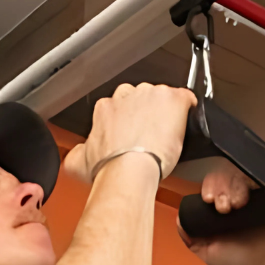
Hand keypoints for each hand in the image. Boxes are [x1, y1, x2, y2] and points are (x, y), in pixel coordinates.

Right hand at [63, 81, 194, 182]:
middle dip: (148, 114)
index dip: (130, 120)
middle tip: (152, 137)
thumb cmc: (108, 168)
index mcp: (106, 107)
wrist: (128, 169)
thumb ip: (78, 154)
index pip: (121, 106)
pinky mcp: (172, 99)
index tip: (134, 134)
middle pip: (142, 98)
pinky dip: (188, 108)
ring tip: (168, 136)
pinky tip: (187, 123)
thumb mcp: (80, 163)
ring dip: (166, 113)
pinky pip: (185, 98)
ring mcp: (151, 95)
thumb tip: (76, 156)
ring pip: (162, 98)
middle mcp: (127, 95)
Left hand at [183, 163, 264, 264]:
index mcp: (225, 207)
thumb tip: (180, 218)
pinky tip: (249, 196)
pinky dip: (255, 180)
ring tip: (237, 204)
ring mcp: (260, 197)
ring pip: (244, 175)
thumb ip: (191, 237)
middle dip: (221, 187)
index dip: (210, 188)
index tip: (208, 200)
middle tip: (223, 206)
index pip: (215, 185)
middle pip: (228, 177)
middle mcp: (242, 199)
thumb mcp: (208, 252)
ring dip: (235, 186)